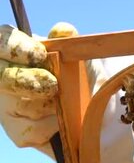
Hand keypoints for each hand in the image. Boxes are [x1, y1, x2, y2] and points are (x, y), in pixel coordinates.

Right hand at [0, 22, 75, 147]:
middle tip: (52, 85)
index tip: (38, 54)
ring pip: (19, 106)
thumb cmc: (81, 75)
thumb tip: (63, 30)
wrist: (95, 106)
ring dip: (48, 106)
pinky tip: (63, 122)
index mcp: (15, 51)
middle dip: (26, 81)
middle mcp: (4, 76)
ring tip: (68, 104)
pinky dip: (51, 127)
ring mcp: (7, 105)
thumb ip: (69, 42)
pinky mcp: (17, 131)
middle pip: (2, 77)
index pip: (1, 42)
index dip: (15, 47)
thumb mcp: (80, 56)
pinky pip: (29, 132)